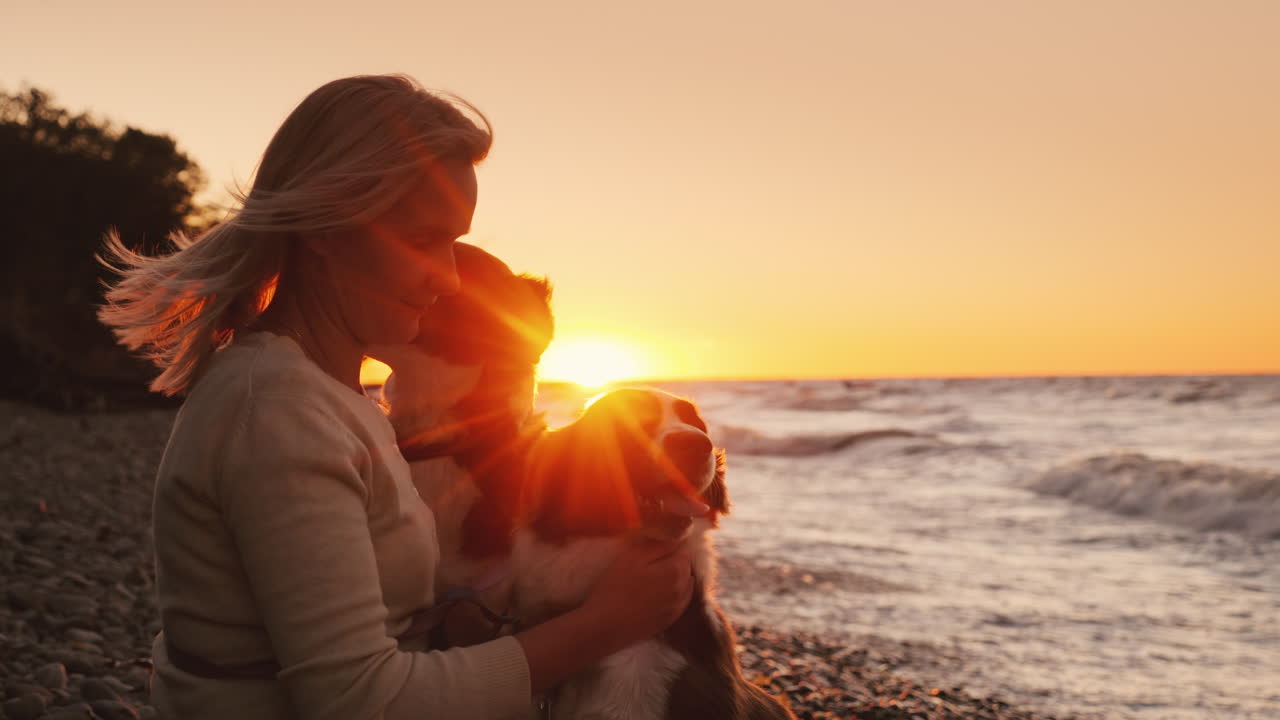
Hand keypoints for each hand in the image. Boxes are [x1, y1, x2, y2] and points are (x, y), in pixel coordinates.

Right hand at [579, 538, 694, 645]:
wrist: (605, 626)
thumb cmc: (615, 587)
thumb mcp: (633, 557)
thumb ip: (658, 544)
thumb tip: (677, 537)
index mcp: (677, 571)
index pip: (684, 549)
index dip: (670, 546)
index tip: (654, 548)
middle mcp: (684, 589)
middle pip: (685, 567)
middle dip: (673, 561)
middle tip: (650, 562)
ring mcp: (678, 608)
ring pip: (684, 585)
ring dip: (674, 578)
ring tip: (652, 578)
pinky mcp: (670, 621)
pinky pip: (679, 601)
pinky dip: (672, 594)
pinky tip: (655, 594)